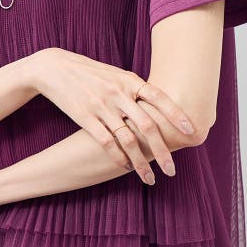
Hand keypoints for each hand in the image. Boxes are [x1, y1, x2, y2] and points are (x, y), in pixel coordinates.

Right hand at [30, 48, 197, 184]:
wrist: (55, 68)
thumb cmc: (91, 73)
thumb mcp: (116, 75)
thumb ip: (135, 89)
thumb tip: (159, 103)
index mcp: (130, 80)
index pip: (159, 97)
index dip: (176, 114)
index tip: (190, 131)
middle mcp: (119, 93)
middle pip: (147, 125)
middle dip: (162, 150)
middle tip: (172, 170)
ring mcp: (102, 106)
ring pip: (128, 140)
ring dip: (141, 162)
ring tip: (150, 179)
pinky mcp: (85, 117)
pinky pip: (106, 142)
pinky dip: (118, 158)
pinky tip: (126, 168)